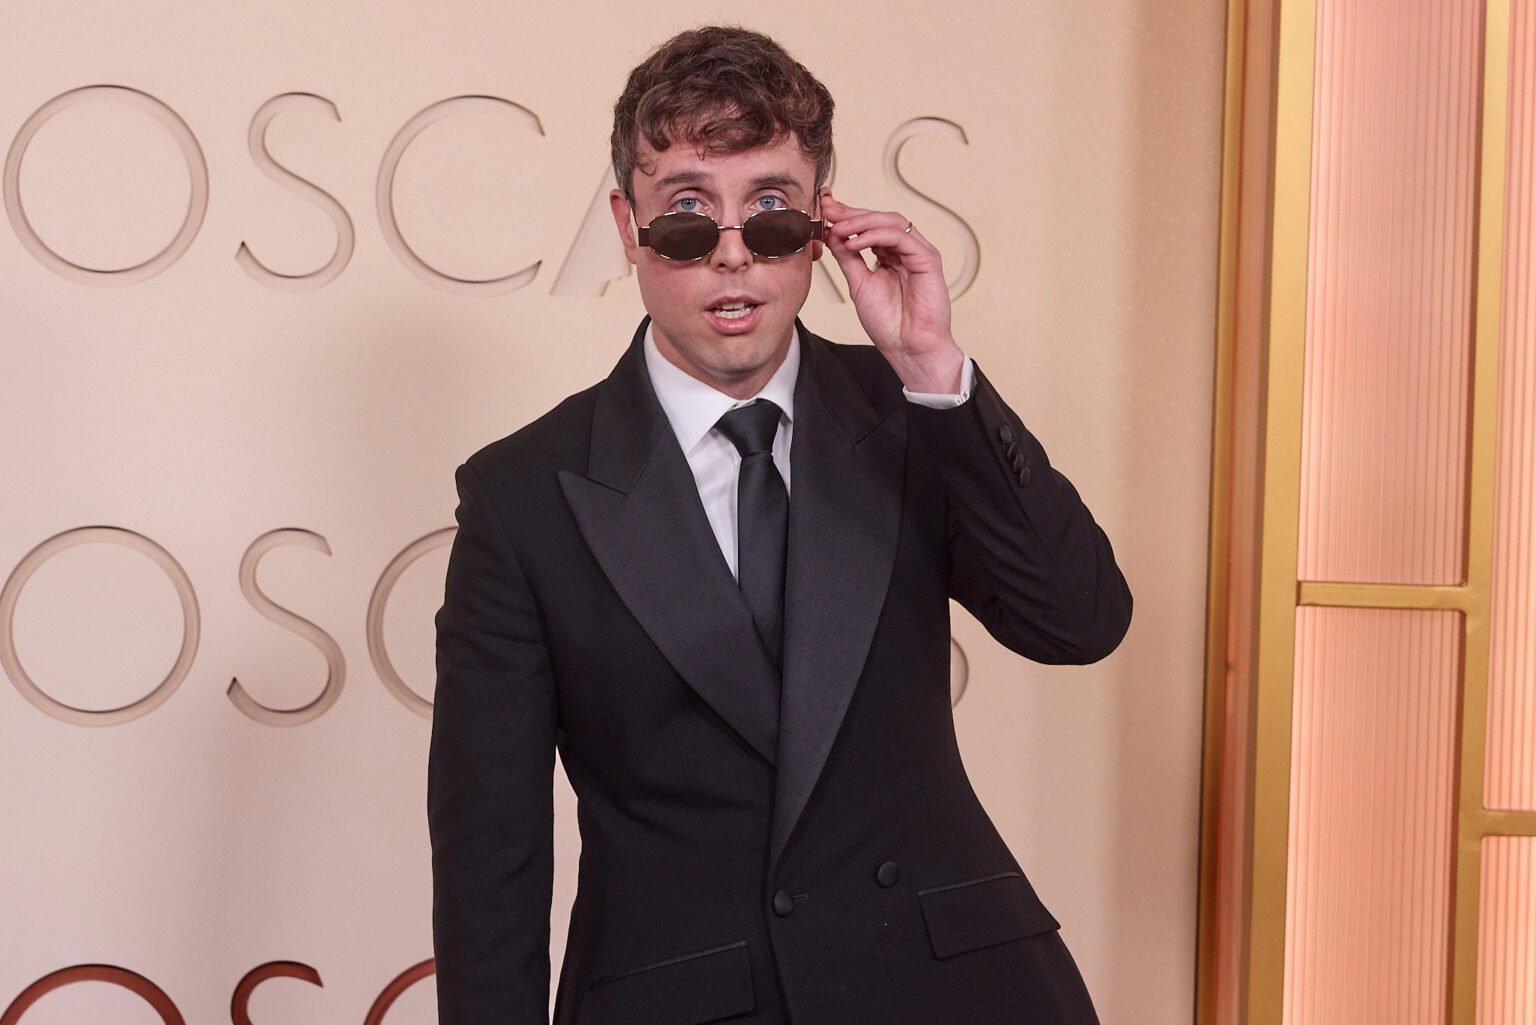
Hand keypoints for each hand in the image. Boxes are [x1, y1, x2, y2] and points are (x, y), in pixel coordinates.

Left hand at [820, 188, 964, 392]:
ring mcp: (917, 253)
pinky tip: (855, 242)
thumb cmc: (889, 324)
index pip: (868, 226)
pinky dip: (875, 236)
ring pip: (891, 221)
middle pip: (879, 218)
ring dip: (861, 221)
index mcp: (889, 255)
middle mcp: (905, 251)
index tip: (822, 210)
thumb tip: (832, 234)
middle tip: (827, 210)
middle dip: (850, 213)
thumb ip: (848, 257)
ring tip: (838, 228)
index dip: (846, 215)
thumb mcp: (859, 284)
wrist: (908, 348)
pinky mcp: (928, 259)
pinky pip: (901, 237)